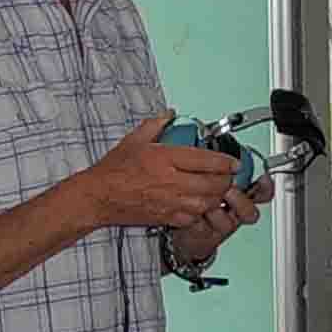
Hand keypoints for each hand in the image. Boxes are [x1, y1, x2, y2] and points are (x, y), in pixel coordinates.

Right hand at [87, 117, 243, 237]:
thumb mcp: (134, 140)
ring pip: (207, 203)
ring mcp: (170, 202)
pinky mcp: (166, 217)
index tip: (233, 162)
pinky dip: (200, 212)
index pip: (206, 161)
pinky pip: (193, 217)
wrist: (98, 197)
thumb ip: (156, 125)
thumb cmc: (113, 171)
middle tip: (227, 176)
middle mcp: (171, 181)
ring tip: (216, 190)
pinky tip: (198, 204)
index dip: (226, 162)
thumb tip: (169, 114)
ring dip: (215, 197)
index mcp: (166, 159)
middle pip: (213, 184)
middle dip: (226, 180)